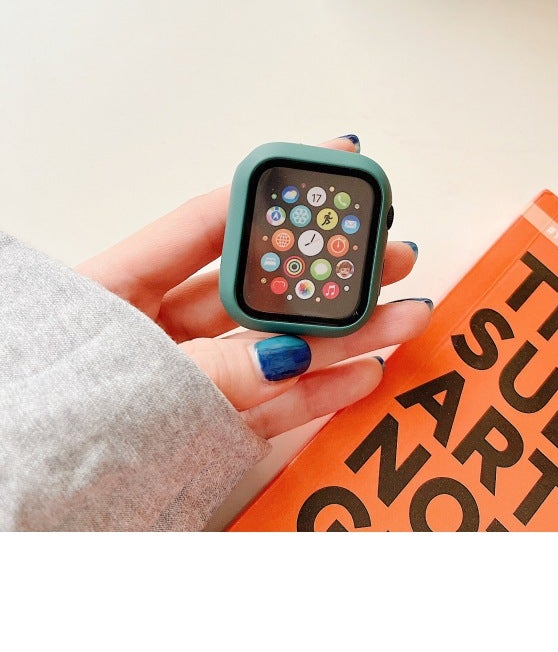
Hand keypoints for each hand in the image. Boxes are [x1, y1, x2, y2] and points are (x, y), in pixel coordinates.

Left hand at [76, 137, 431, 438]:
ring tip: (403, 314)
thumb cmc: (43, 422)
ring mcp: (189, 376)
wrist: (8, 509)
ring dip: (345, 334)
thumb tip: (285, 357)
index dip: (274, 194)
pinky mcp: (205, 426)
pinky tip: (364, 372)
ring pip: (278, 346)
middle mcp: (160, 326)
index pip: (210, 223)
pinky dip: (318, 394)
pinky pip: (270, 407)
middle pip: (260, 286)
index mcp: (121, 286)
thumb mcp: (124, 381)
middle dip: (329, 272)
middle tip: (385, 254)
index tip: (331, 163)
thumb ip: (210, 371)